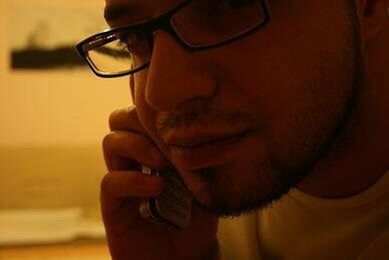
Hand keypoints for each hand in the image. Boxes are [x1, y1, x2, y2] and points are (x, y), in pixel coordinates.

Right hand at [101, 106, 218, 259]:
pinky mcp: (114, 204)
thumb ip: (197, 153)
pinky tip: (157, 187)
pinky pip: (111, 181)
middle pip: (120, 119)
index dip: (151, 106)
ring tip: (161, 162)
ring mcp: (122, 179)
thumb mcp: (202, 178)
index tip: (177, 113)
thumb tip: (203, 123)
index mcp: (153, 147)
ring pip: (111, 142)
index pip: (141, 112)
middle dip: (139, 119)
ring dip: (137, 146)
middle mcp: (134, 158)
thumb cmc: (197, 214)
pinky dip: (134, 180)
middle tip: (164, 135)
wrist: (187, 254)